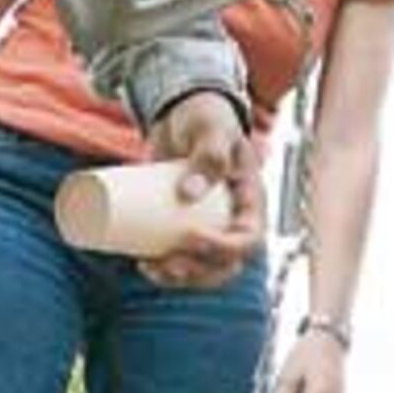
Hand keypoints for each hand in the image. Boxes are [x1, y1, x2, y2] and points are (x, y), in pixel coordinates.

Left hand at [140, 91, 263, 288]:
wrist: (182, 113)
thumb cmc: (203, 117)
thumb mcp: (211, 129)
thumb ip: (208, 152)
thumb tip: (186, 194)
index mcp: (250, 203)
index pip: (249, 239)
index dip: (224, 249)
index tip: (191, 237)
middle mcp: (231, 221)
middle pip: (225, 265)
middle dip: (196, 273)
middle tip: (167, 263)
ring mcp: (206, 226)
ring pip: (202, 270)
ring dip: (178, 279)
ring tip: (150, 268)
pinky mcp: (179, 226)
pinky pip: (179, 259)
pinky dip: (162, 270)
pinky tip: (143, 267)